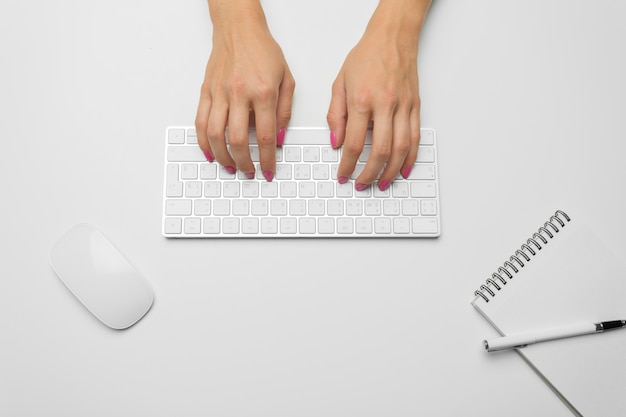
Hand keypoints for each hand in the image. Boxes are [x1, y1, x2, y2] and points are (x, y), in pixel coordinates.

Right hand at [195, 0, 294, 180]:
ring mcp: (219, 92)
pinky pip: (200, 121)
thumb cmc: (263, 51)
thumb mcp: (286, 79)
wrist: (239, 29)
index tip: (268, 171)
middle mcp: (239, 93)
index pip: (265, 136)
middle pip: (237, 139)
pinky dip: (203, 141)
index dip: (266, 159)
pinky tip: (210, 152)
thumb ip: (285, 111)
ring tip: (230, 166)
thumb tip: (279, 138)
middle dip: (244, 162)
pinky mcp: (206, 91)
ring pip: (215, 134)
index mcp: (263, 92)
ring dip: (222, 156)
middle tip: (249, 172)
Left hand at [327, 0, 430, 190]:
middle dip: (370, 173)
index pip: (355, 142)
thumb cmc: (366, 57)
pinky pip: (415, 138)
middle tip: (361, 184)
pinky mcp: (415, 107)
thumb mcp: (339, 83)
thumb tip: (335, 142)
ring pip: (401, 149)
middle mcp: (385, 105)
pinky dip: (411, 158)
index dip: (348, 164)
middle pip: (380, 151)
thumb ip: (335, 115)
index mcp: (362, 99)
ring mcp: (404, 107)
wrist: (392, 38)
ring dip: (391, 171)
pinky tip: (404, 169)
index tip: (344, 175)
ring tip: (382, 183)